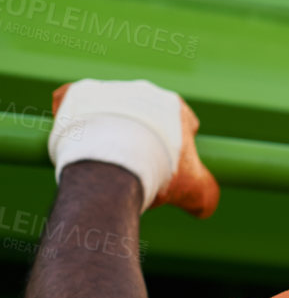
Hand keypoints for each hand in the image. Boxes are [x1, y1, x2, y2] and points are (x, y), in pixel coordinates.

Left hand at [50, 79, 218, 217]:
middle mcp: (142, 91)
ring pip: (109, 109)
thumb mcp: (194, 191)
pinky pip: (73, 101)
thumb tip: (204, 208)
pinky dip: (74, 118)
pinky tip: (77, 139)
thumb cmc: (156, 172)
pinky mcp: (76, 94)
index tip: (169, 165)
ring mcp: (107, 90)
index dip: (178, 145)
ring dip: (109, 129)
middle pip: (145, 115)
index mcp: (174, 107)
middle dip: (142, 137)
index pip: (182, 121)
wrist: (107, 164)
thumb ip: (206, 196)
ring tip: (103, 159)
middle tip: (135, 165)